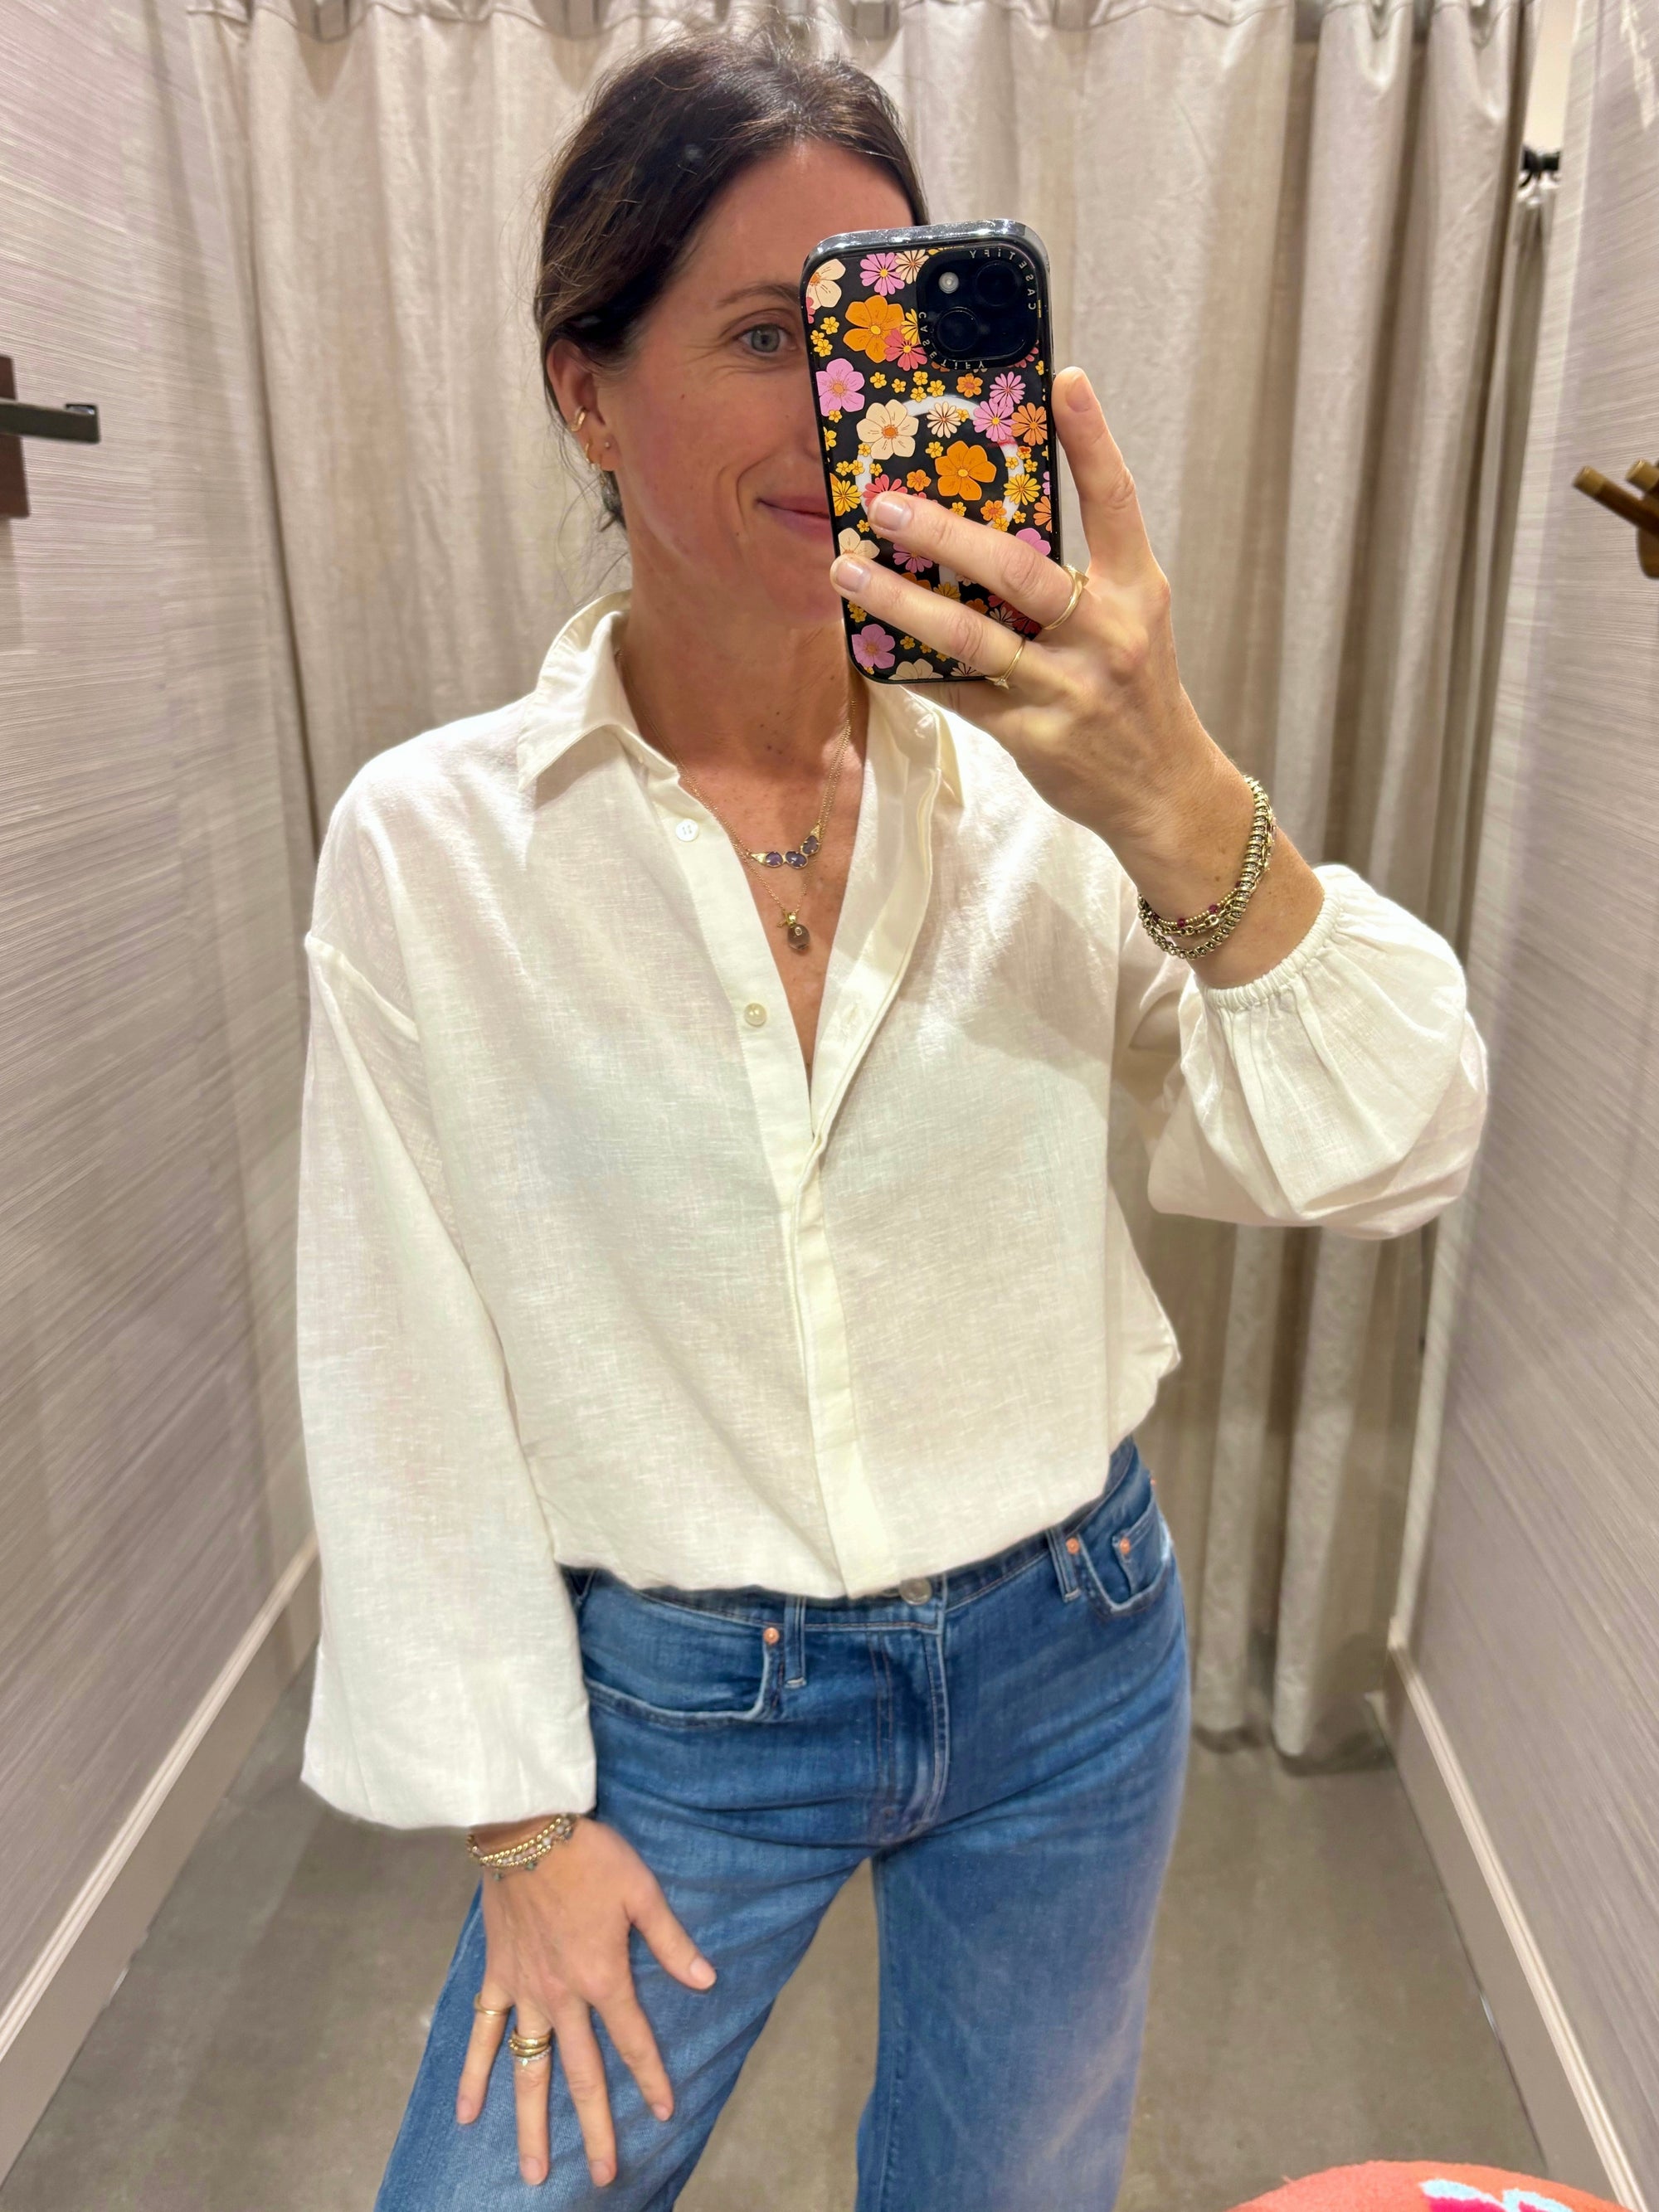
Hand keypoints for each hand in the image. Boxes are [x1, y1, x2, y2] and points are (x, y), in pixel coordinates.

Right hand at [459, 1815, 715, 2189]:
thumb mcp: (642, 1891)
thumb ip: (671, 1943)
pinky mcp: (496, 1977)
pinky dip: (473, 2074)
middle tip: (604, 2175)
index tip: (666, 2111)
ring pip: (528, 2070)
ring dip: (532, 2124)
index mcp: (602, 1977)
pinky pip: (482, 2033)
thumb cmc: (589, 1854)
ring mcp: (524, 1992)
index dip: (652, 2077)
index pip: (633, 2040)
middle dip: (596, 2127)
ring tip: (533, 2172)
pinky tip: (467, 2113)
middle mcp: (562, 1997)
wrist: (526, 1827)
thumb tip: (707, 1982)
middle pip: (581, 2074)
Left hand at [827, 367, 1324, 987]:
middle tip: (886, 504)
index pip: (1116, 503)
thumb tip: (989, 523)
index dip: (1093, 440)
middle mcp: (1105, 634)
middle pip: (1018, 569)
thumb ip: (1077, 576)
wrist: (1164, 792)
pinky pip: (960, 695)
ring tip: (849, 570)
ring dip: (902, 602)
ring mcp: (1068, 690)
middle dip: (945, 534)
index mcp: (1134, 591)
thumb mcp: (1130, 622)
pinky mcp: (1034, 738)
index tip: (1064, 380)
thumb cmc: (1136, 692)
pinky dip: (912, 670)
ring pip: (972, 636)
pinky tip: (869, 647)